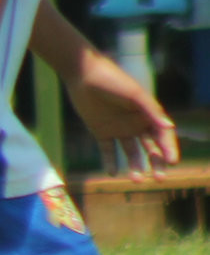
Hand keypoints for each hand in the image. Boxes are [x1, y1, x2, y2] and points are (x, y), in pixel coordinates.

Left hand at [67, 51, 178, 177]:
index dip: (169, 149)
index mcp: (148, 114)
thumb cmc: (113, 80)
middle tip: (158, 178)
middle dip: (156, 163)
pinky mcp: (100, 131)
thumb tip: (169, 127)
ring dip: (135, 166)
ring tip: (135, 179)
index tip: (171, 162)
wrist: (83, 74)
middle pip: (150, 147)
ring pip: (130, 152)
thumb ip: (151, 110)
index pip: (163, 135)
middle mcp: (136, 123)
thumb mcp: (134, 94)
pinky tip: (112, 173)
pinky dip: (110, 162)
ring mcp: (119, 128)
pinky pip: (108, 150)